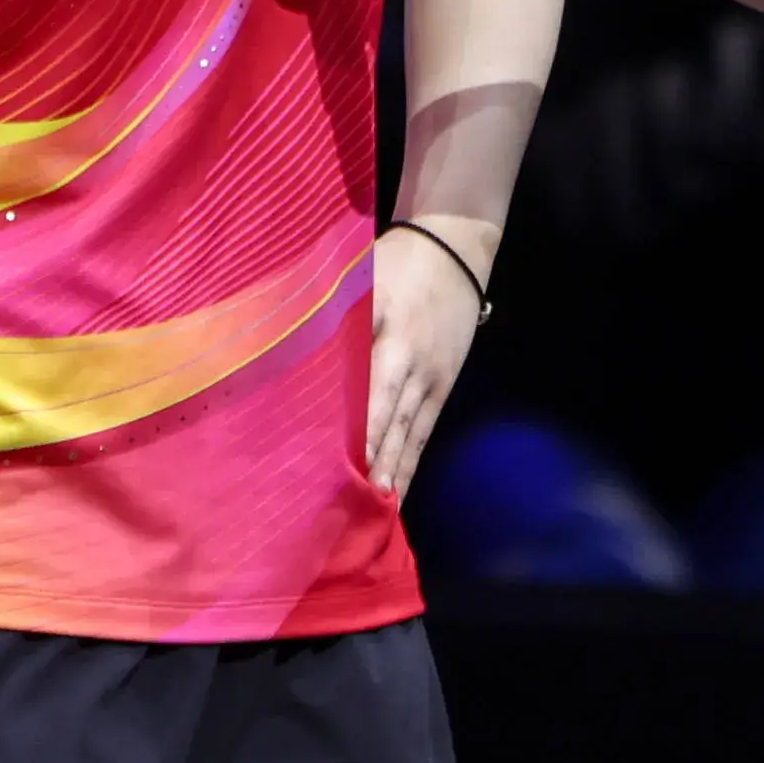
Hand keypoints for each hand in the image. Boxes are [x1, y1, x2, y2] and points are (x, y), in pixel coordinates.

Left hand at [366, 220, 491, 496]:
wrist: (456, 249)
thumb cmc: (399, 262)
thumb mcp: (365, 280)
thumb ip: (340, 319)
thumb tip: (306, 358)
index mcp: (392, 342)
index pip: (373, 398)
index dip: (362, 436)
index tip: (343, 470)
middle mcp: (414, 369)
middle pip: (392, 426)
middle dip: (375, 468)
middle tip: (354, 510)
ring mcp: (432, 380)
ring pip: (411, 436)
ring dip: (395, 473)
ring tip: (378, 513)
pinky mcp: (443, 386)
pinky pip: (426, 431)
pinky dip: (412, 461)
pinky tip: (400, 489)